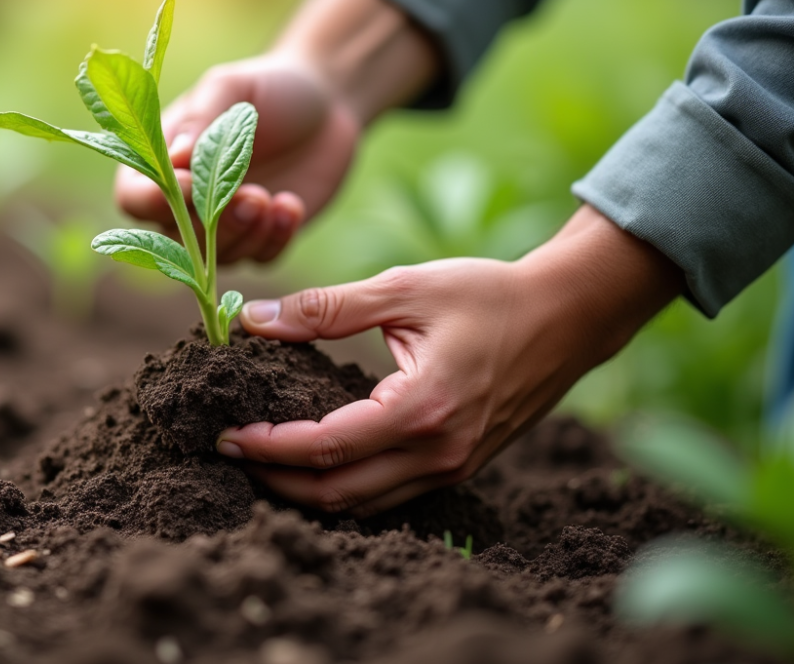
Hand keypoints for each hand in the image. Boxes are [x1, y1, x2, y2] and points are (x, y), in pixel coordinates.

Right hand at [114, 54, 359, 262]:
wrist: (324, 102)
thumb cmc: (266, 87)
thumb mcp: (230, 87)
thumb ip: (202, 118)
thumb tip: (176, 156)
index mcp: (164, 163)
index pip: (134, 198)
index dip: (152, 201)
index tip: (188, 183)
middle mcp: (187, 202)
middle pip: (176, 241)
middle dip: (210, 225)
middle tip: (248, 196)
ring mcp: (225, 224)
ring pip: (219, 259)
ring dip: (245, 234)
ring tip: (270, 199)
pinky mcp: (265, 236)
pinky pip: (261, 258)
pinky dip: (276, 240)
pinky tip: (290, 205)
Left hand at [216, 206, 682, 515]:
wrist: (567, 315)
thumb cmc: (488, 294)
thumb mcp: (404, 289)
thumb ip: (326, 309)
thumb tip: (253, 320)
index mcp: (421, 410)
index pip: (325, 448)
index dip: (268, 447)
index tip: (226, 434)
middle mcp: (438, 453)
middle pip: (337, 493)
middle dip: (276, 479)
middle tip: (231, 452)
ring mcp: (452, 468)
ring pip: (362, 504)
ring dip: (307, 491)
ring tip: (263, 461)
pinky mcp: (459, 467)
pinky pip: (389, 496)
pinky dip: (345, 489)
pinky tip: (318, 464)